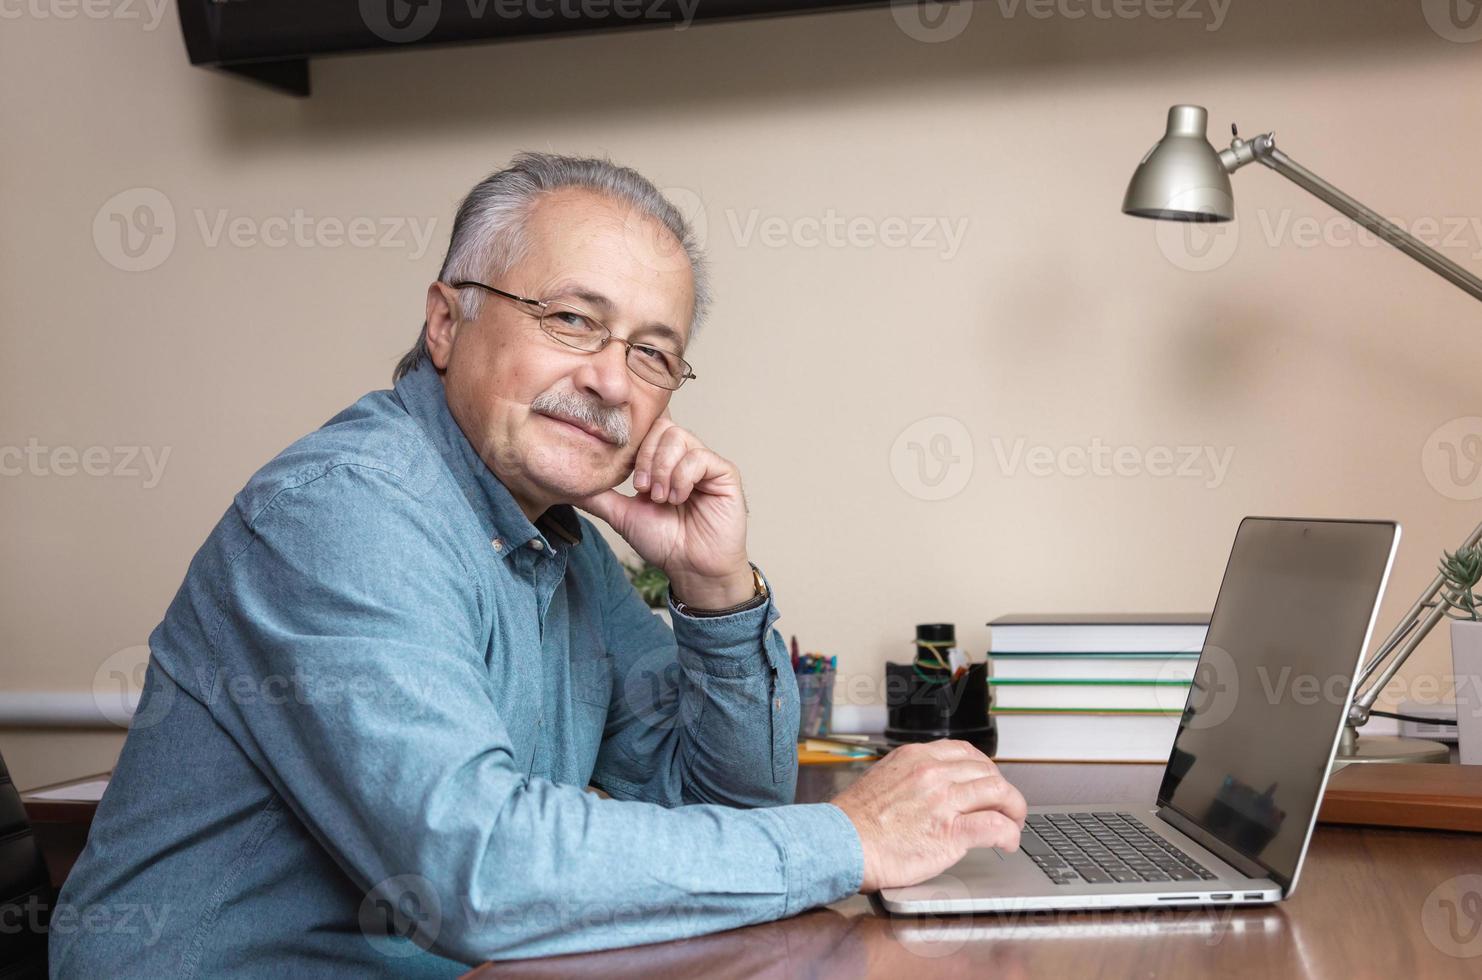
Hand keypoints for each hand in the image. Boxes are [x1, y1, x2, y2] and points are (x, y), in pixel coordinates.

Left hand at [576, 411, 752, 608]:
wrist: (691, 568)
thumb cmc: (664, 542)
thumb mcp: (622, 514)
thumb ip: (598, 496)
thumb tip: (566, 484)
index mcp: (661, 460)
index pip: (646, 428)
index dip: (632, 443)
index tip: (626, 475)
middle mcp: (684, 456)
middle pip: (661, 427)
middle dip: (645, 457)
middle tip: (641, 489)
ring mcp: (704, 462)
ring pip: (679, 437)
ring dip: (662, 468)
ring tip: (660, 497)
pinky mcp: (724, 473)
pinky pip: (699, 457)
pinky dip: (682, 477)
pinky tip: (678, 498)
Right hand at [830, 740, 1025, 892]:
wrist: (839, 843)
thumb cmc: (853, 821)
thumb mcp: (881, 779)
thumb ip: (910, 777)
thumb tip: (929, 788)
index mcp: (915, 756)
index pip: (965, 752)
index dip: (984, 768)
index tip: (988, 781)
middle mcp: (933, 772)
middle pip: (987, 771)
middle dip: (1003, 790)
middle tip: (1006, 806)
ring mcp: (943, 800)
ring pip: (999, 793)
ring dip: (1014, 810)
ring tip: (1014, 824)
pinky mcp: (950, 832)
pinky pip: (995, 826)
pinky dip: (1009, 833)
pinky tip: (1008, 842)